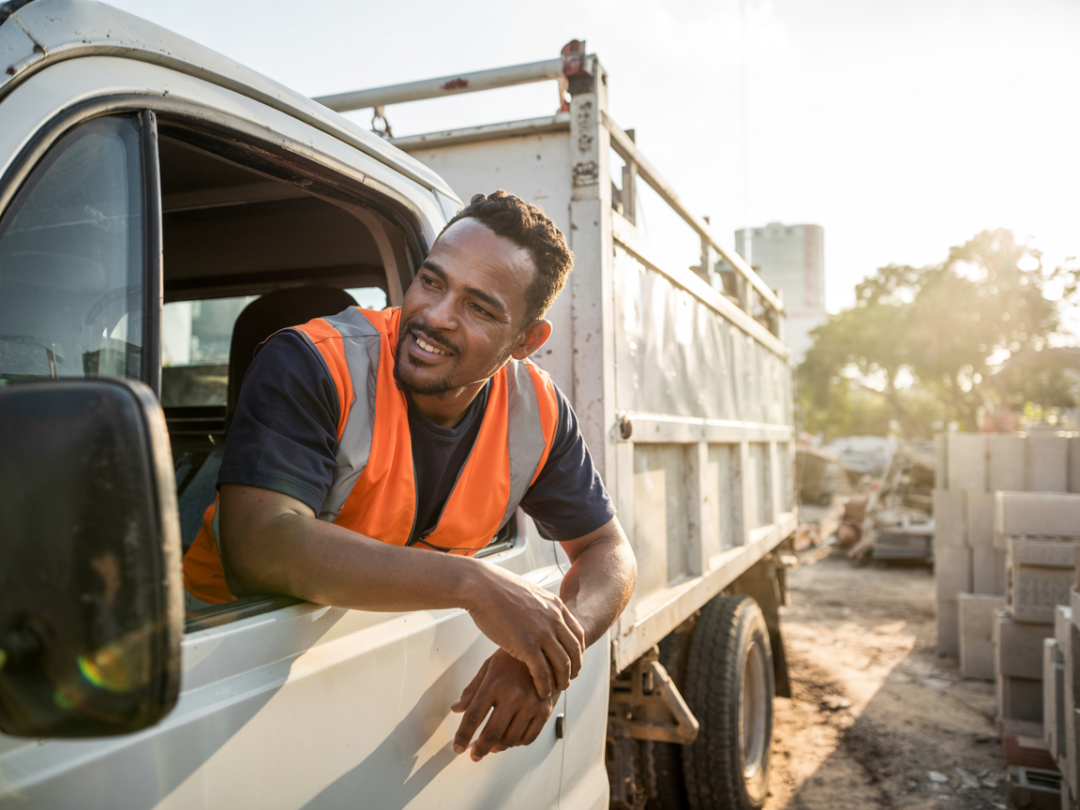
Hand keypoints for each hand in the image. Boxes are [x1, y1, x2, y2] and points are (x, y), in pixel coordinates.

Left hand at [451, 650, 559, 761]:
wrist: (545, 650)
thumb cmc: (513, 658)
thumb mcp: (489, 667)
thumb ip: (472, 690)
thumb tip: (456, 709)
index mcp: (494, 683)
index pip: (474, 716)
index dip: (463, 735)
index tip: (457, 747)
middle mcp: (513, 695)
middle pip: (492, 732)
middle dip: (480, 748)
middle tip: (474, 755)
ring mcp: (531, 704)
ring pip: (511, 738)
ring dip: (499, 747)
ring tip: (492, 747)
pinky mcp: (545, 710)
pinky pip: (529, 737)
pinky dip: (517, 743)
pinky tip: (510, 740)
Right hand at [465, 563, 583, 698]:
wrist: (481, 586)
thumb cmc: (496, 589)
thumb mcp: (529, 594)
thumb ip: (538, 606)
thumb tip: (536, 613)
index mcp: (556, 606)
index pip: (578, 634)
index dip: (578, 651)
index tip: (573, 662)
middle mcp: (554, 619)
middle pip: (575, 651)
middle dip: (574, 668)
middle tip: (568, 679)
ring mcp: (542, 633)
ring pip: (563, 664)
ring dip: (563, 680)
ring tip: (557, 689)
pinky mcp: (527, 646)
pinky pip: (543, 673)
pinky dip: (545, 686)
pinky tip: (542, 692)